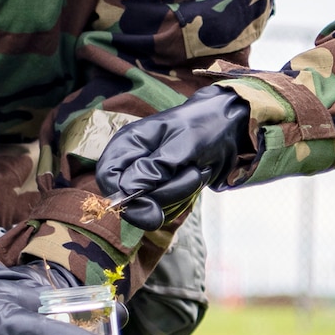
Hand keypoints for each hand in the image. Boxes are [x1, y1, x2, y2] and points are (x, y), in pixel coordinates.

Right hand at [95, 87, 251, 228]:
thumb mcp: (183, 143)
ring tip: (196, 170)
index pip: (108, 178)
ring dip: (178, 194)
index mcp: (128, 143)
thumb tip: (128, 190)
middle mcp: (131, 162)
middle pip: (130, 198)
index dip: (124, 198)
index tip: (153, 207)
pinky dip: (183, 198)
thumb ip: (155, 167)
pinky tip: (194, 177)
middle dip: (165, 194)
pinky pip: (163, 208)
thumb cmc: (203, 126)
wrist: (226, 126)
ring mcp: (144, 177)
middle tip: (193, 173)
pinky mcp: (159, 189)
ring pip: (149, 206)